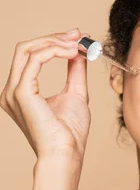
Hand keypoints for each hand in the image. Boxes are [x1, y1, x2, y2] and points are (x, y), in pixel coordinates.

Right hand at [0, 28, 90, 160]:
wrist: (66, 154)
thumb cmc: (69, 133)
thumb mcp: (75, 93)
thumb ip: (74, 70)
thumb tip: (78, 50)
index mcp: (21, 91)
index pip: (31, 55)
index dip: (54, 42)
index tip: (78, 38)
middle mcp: (12, 90)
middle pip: (26, 48)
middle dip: (54, 37)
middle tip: (79, 35)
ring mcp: (13, 91)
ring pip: (28, 49)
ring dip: (55, 42)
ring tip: (78, 44)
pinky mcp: (21, 92)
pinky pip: (35, 59)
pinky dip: (54, 51)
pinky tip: (72, 53)